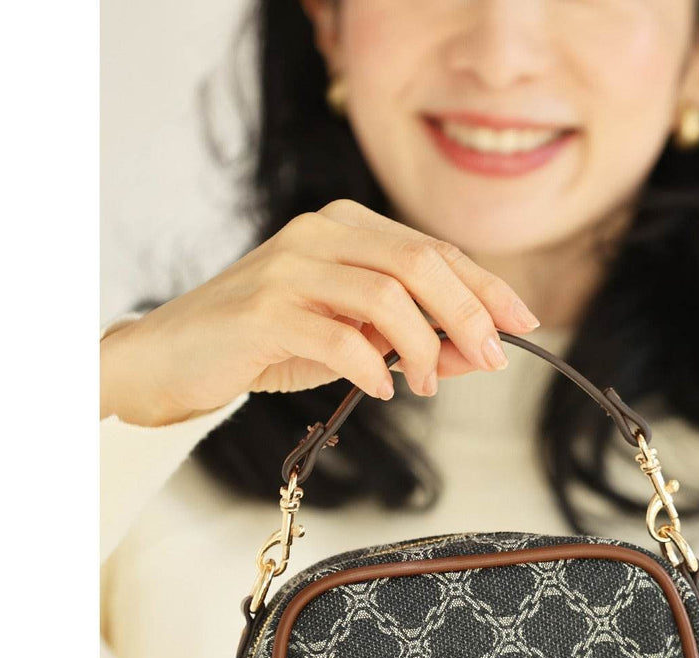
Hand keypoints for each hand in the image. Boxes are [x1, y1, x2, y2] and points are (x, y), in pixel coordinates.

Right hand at [100, 197, 540, 425]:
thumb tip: (481, 353)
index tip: (523, 324)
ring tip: (424, 384)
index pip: (434, 250)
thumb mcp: (351, 336)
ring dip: (422, 347)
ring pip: (386, 295)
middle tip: (491, 359)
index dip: (486, 287)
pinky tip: (380, 389)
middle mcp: (320, 233)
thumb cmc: (268, 342)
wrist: (175, 356)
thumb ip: (411, 338)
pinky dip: (371, 367)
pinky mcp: (264, 310)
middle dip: (468, 314)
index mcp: (346, 226)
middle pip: (419, 263)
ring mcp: (289, 267)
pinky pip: (338, 336)